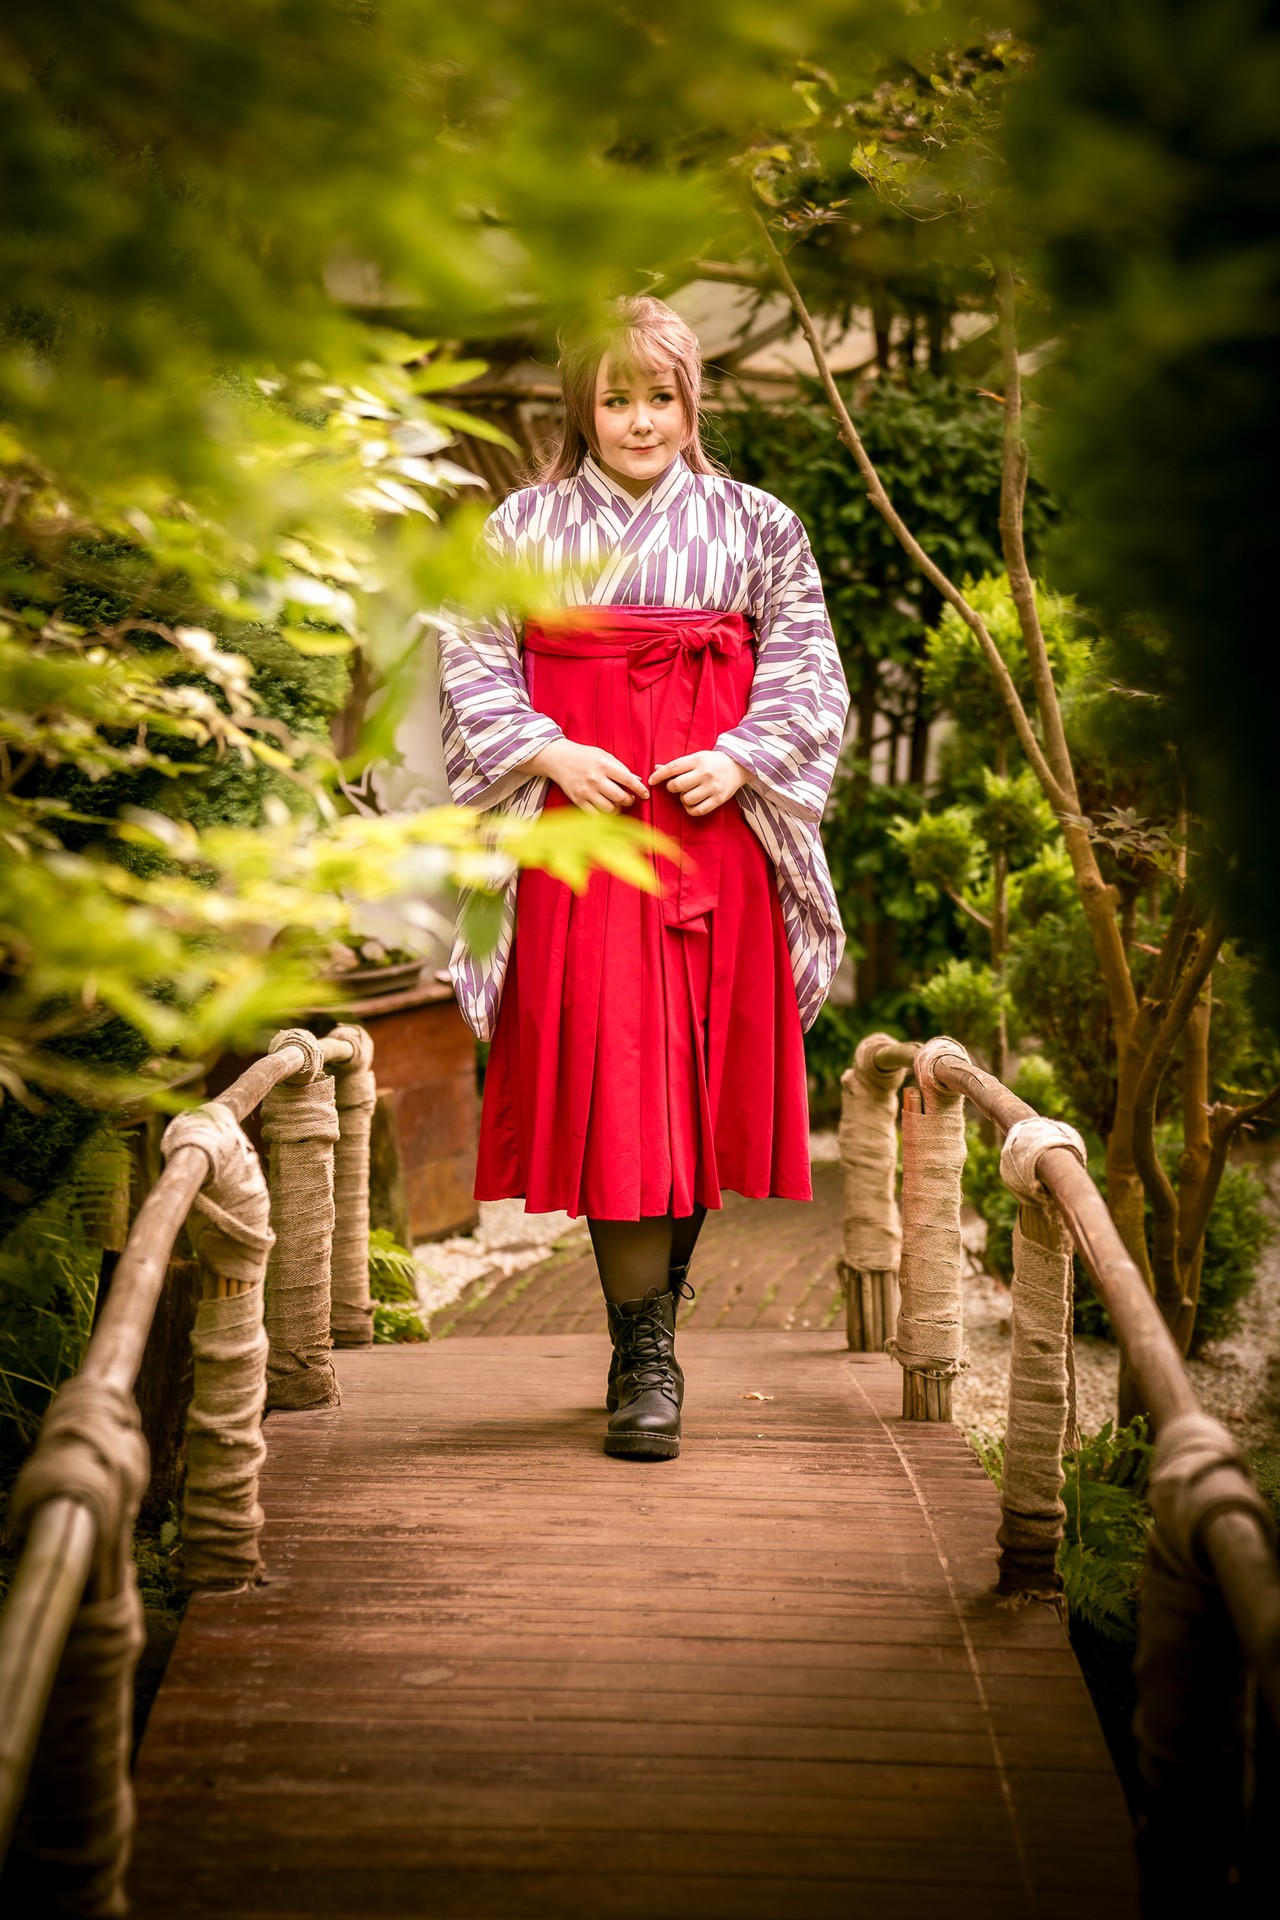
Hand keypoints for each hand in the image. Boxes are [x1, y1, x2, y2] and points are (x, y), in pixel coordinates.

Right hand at [525, 738, 648, 812]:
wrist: (559, 759)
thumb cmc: (584, 756)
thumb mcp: (604, 755)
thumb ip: (620, 767)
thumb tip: (636, 780)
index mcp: (604, 765)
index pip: (628, 780)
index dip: (640, 789)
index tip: (645, 794)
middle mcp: (595, 779)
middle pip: (620, 797)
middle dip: (629, 800)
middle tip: (630, 798)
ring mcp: (586, 791)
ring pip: (610, 808)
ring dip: (618, 808)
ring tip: (617, 803)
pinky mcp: (578, 801)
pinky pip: (596, 814)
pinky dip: (604, 814)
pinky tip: (606, 808)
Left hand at [650, 750, 747, 816]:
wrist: (738, 766)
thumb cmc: (712, 762)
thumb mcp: (696, 757)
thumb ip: (678, 765)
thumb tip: (656, 769)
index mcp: (698, 760)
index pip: (673, 768)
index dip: (659, 775)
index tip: (651, 780)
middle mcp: (705, 774)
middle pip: (677, 785)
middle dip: (672, 787)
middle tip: (676, 786)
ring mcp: (712, 788)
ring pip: (686, 799)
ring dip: (682, 799)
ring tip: (687, 794)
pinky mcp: (718, 800)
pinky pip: (697, 810)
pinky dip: (690, 809)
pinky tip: (692, 804)